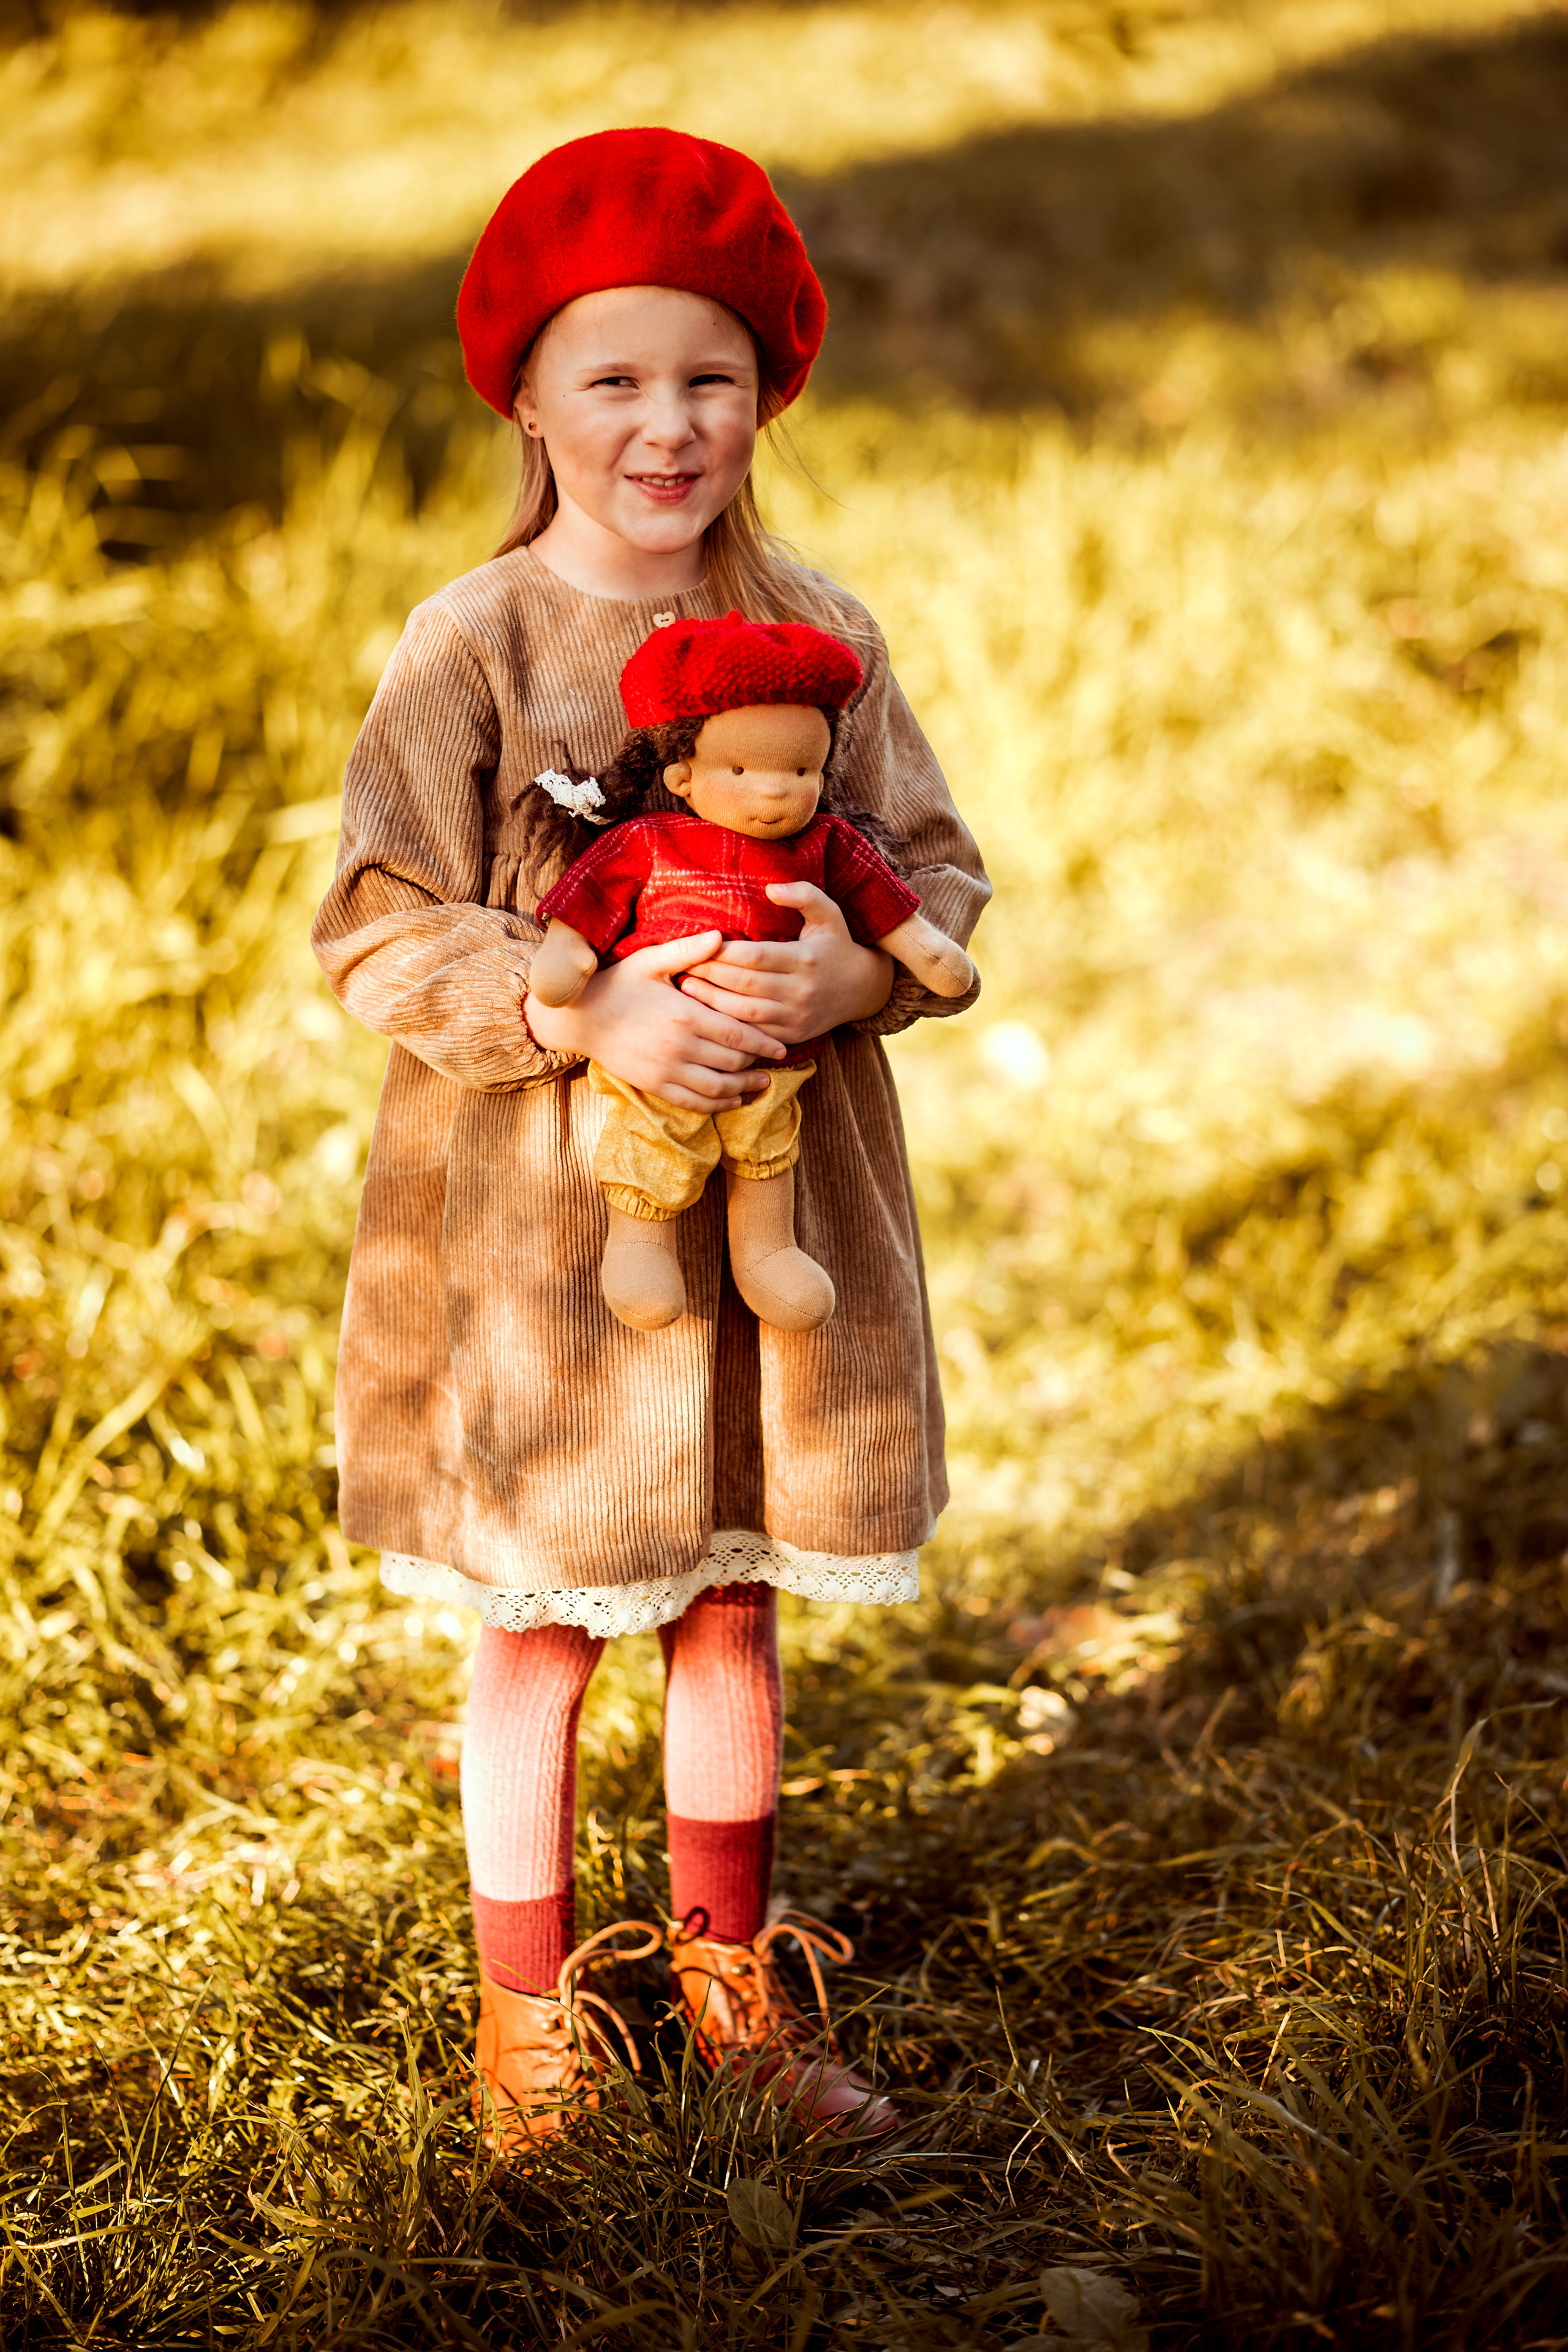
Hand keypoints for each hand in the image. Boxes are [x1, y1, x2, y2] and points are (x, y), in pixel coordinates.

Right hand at [523, 931, 786, 1112]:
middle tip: (775, 1059)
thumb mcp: (650, 960)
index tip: (782, 1045)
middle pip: (732, 1062)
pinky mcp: (654, 1085)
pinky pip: (693, 1102)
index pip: (736, 1033)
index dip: (763, 1042)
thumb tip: (722, 936)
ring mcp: (666, 1070)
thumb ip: (688, 950)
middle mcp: (679, 1047)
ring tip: (761, 1083)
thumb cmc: (618, 984)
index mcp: (684, 1014)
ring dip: (744, 1088)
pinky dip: (717, 1104)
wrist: (580, 1017)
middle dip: (757, 1063)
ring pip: (717, 1087)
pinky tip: (732, 1100)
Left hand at [679, 882, 894, 1042]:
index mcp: (806, 959)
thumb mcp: (828, 913)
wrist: (860, 989)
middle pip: (744, 985)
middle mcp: (801, 991)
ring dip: (711, 1001)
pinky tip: (705, 1013)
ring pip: (744, 1013)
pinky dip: (728, 1025)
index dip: (722, 952)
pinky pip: (753, 1034)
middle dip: (709, 974)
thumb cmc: (835, 944)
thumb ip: (802, 895)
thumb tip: (770, 889)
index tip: (697, 943)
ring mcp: (796, 1017)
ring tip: (685, 987)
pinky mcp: (791, 1036)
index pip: (754, 956)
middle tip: (681, 965)